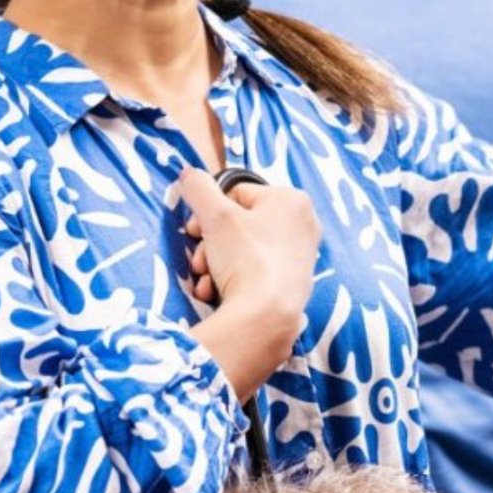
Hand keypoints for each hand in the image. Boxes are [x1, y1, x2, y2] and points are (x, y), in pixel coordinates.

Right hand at [179, 168, 318, 325]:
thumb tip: (189, 174)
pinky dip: (233, 279)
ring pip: (243, 250)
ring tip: (206, 279)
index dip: (209, 211)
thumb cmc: (246, 259)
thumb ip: (199, 187)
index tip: (194, 229)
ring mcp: (300, 256)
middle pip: (240, 224)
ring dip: (216, 263)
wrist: (266, 317)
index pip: (237, 193)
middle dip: (210, 243)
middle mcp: (303, 225)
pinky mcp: (293, 283)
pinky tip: (216, 291)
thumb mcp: (215, 215)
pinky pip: (255, 272)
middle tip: (198, 258)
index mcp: (292, 200)